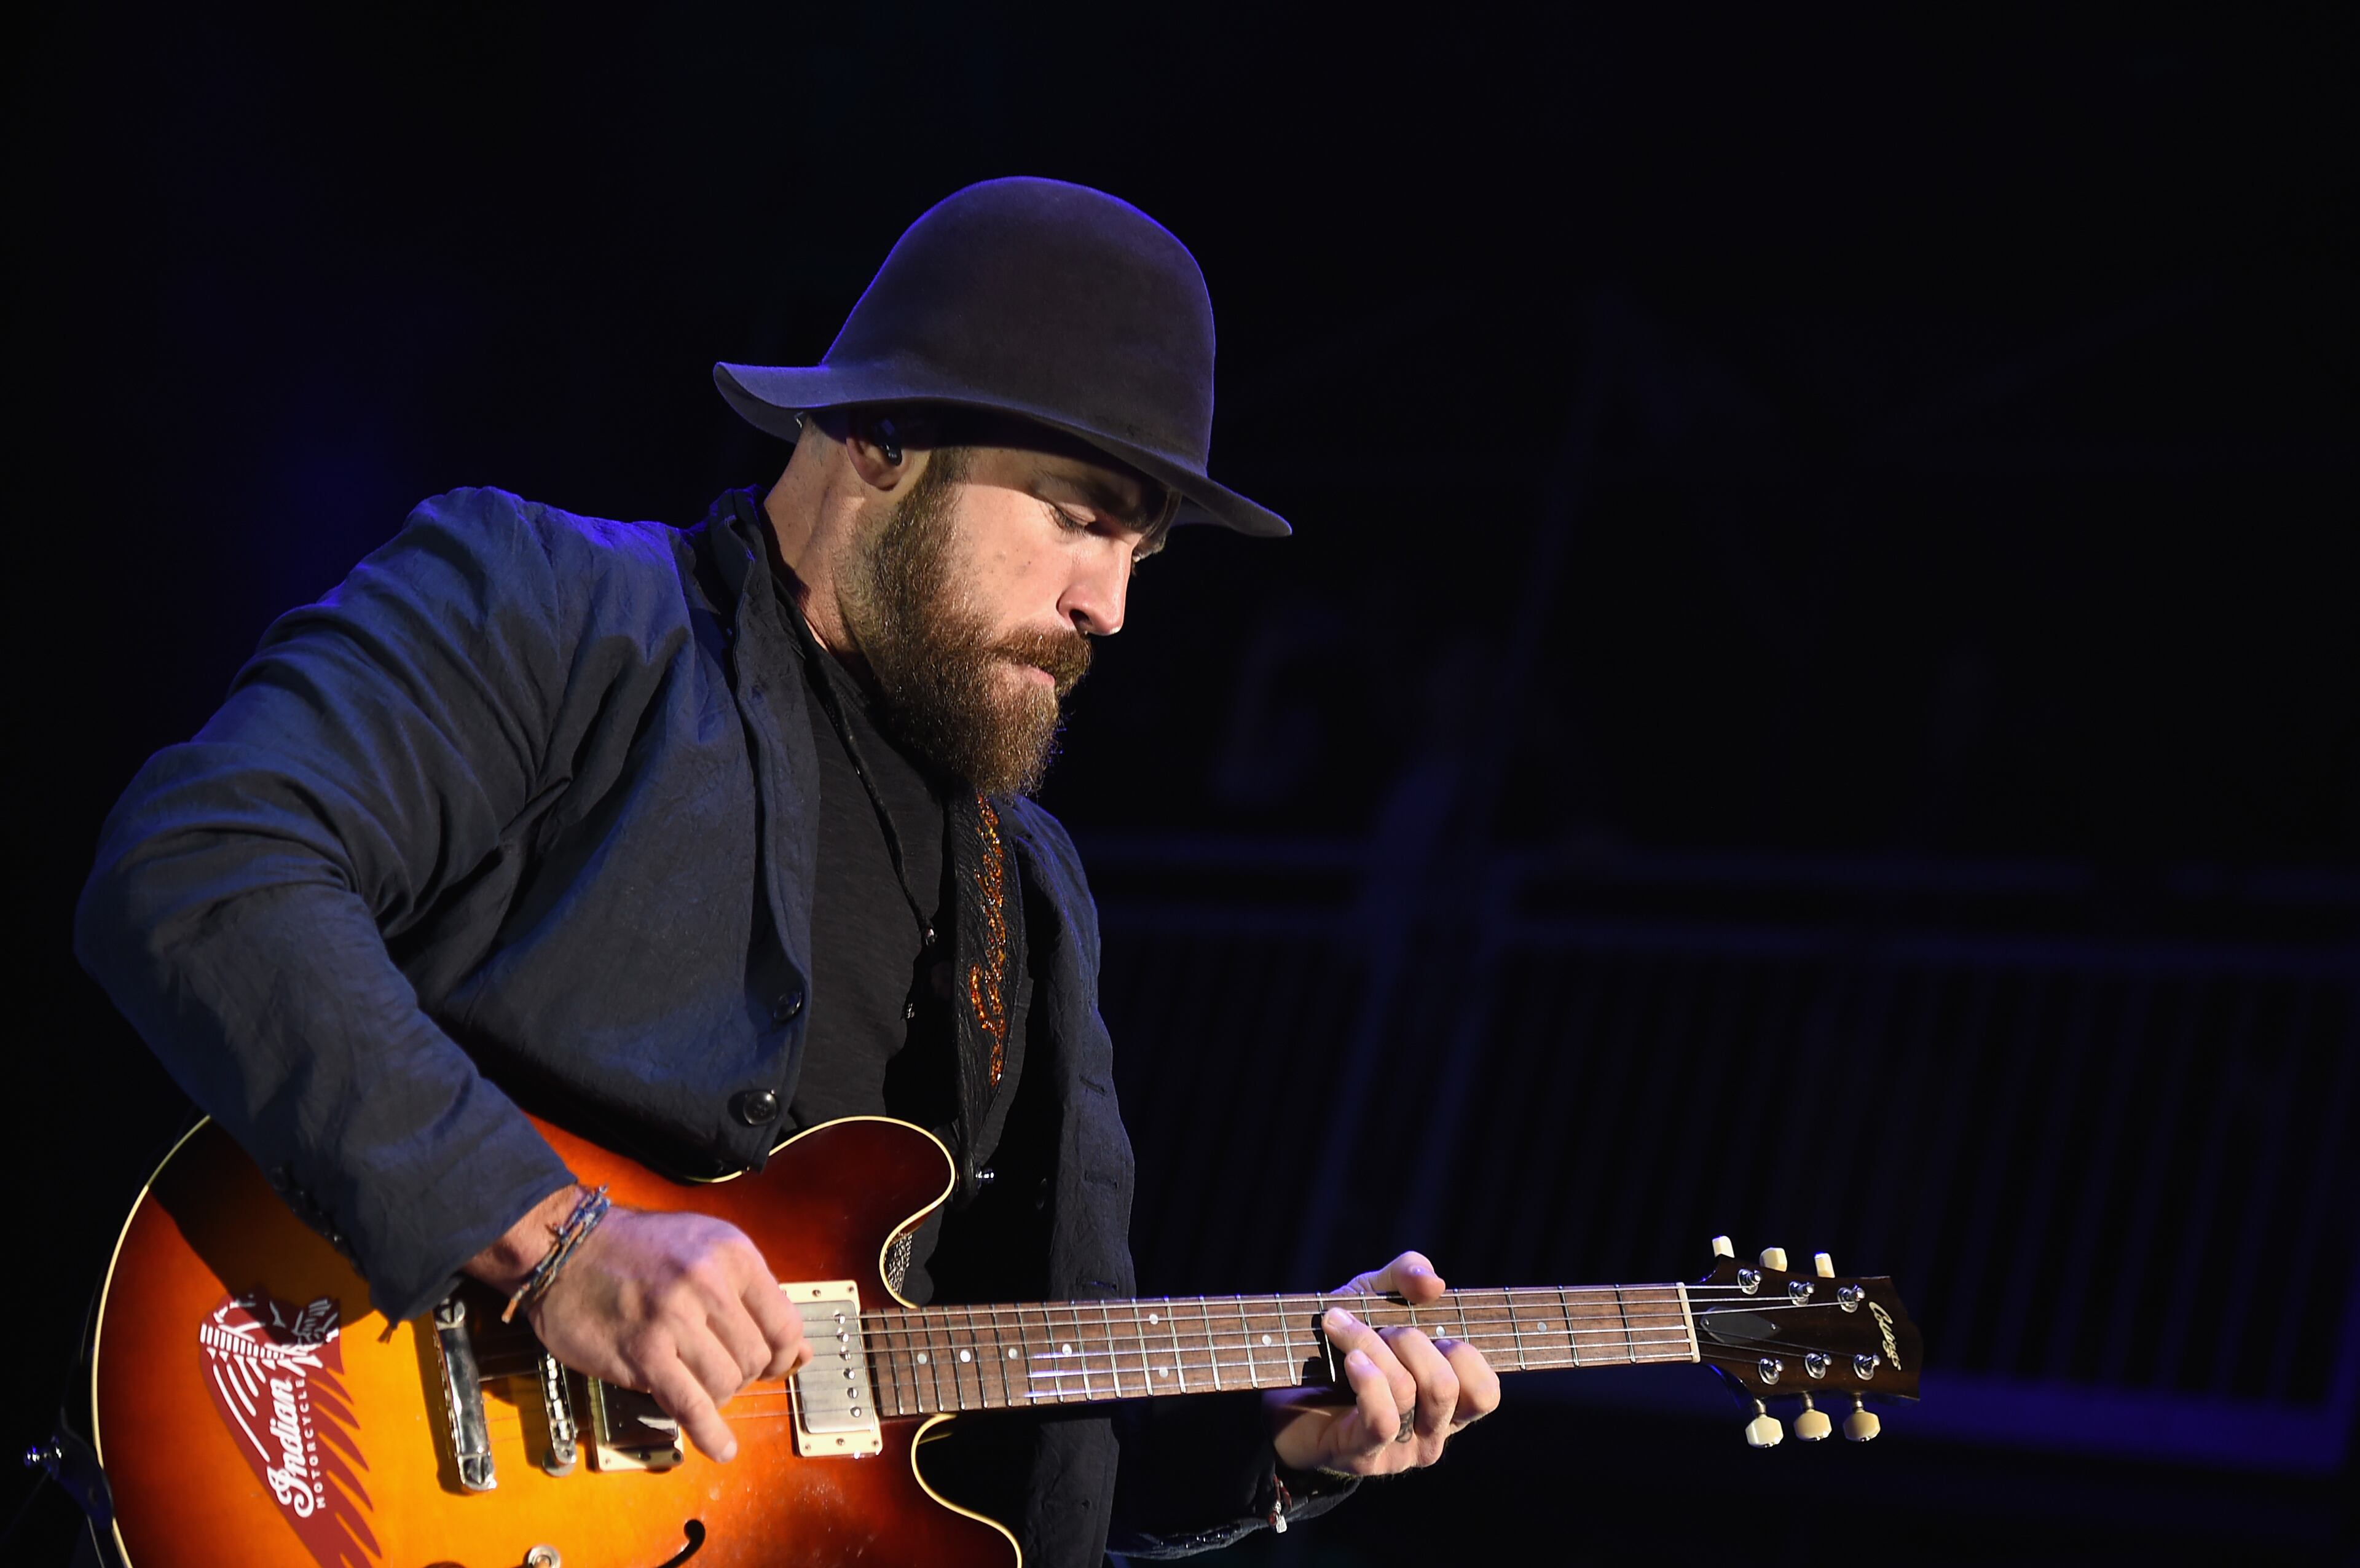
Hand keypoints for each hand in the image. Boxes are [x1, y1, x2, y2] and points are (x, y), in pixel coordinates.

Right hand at [468, 1193, 809, 1461]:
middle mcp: (708, 1282)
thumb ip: (755, 1297)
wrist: (567, 1247)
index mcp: (732, 1254)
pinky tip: (721, 1449)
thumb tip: (802, 1353)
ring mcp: (674, 1318)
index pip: (785, 1323)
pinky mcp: (642, 1352)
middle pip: (755, 1358)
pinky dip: (710, 1433)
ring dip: (717, 1393)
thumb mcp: (708, 1249)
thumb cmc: (641, 1249)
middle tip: (718, 1368)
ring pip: (726, 1383)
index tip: (772, 1365)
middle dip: (744, 1373)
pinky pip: (690, 1405)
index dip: (783, 1355)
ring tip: (696, 1382)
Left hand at [1264, 1251, 1500, 1476]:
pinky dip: (1367, 1379)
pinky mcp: (1363, 1455)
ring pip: (1408, 1392)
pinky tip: (1350, 1358)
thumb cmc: (1340, 1343)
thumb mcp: (1375, 1296)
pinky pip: (1382, 1417)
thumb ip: (1408, 1276)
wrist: (1281, 1388)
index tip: (1431, 1328)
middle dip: (1410, 1340)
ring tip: (1342, 1328)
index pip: (1485, 1393)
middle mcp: (1431, 1432)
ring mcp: (1399, 1450)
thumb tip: (1435, 1283)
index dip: (1465, 1353)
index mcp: (1447, 1403)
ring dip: (1373, 1345)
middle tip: (1379, 1327)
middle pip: (1445, 1386)